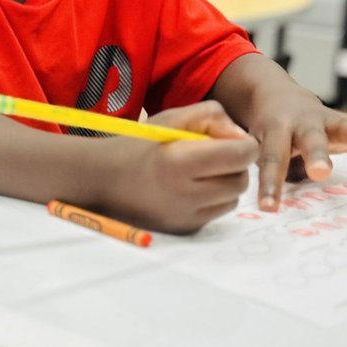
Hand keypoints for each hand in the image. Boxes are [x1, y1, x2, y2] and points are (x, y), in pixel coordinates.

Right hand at [96, 101, 258, 233]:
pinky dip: (210, 200)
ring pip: (231, 199)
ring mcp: (185, 216)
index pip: (241, 155)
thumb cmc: (138, 144)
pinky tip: (188, 188)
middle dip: (237, 166)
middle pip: (241, 181)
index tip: (233, 140)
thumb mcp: (172, 117)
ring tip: (201, 172)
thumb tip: (241, 137)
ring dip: (225, 184)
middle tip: (217, 155)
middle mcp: (185, 194)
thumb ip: (212, 117)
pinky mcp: (184, 229)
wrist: (102, 179)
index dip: (245, 145)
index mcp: (181, 161)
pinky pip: (214, 213)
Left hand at [246, 82, 346, 210]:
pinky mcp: (345, 124)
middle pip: (310, 140)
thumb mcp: (252, 146)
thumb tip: (260, 208)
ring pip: (344, 127)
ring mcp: (326, 122)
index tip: (269, 207)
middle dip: (317, 156)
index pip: (272, 159)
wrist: (274, 96)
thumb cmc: (263, 132)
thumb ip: (256, 169)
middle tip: (321, 172)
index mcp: (274, 130)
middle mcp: (302, 123)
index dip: (270, 184)